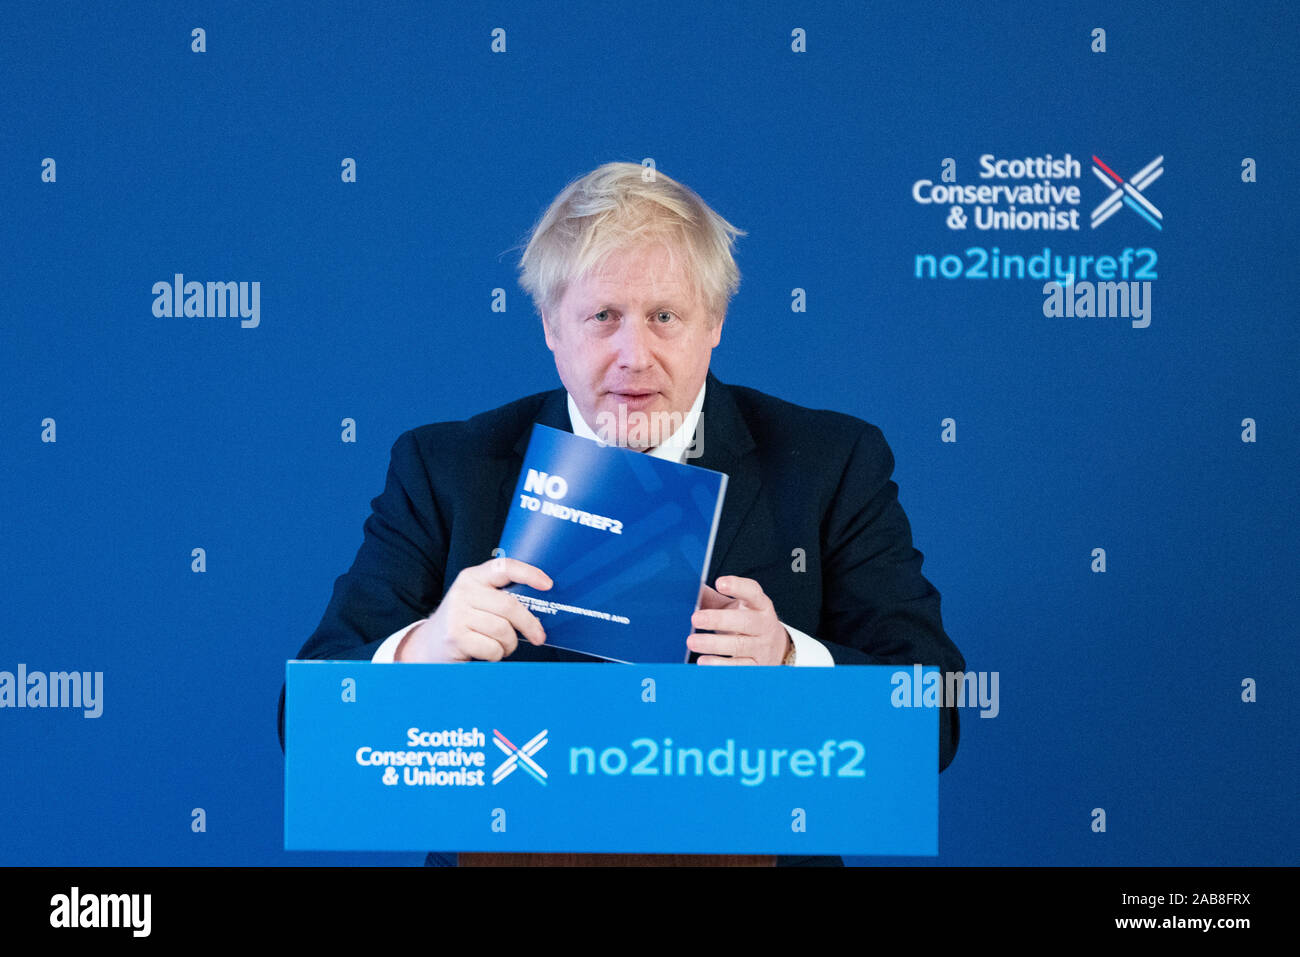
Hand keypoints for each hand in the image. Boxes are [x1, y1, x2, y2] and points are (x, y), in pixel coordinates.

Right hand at [396, 557, 551, 662]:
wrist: (429, 645)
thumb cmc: (464, 623)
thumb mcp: (479, 601)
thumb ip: (501, 598)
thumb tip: (540, 608)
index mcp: (473, 577)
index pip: (504, 567)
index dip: (528, 573)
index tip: (548, 584)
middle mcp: (463, 591)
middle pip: (509, 606)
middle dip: (529, 624)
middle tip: (539, 637)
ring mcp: (457, 614)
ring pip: (503, 630)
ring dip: (509, 644)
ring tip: (503, 646)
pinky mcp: (455, 636)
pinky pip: (492, 648)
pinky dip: (497, 655)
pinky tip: (487, 653)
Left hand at [687, 576, 791, 665]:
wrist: (776, 649)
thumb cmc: (747, 622)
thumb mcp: (735, 608)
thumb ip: (714, 599)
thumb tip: (690, 589)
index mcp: (760, 606)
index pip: (753, 592)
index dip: (738, 586)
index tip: (720, 583)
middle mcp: (764, 625)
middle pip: (745, 622)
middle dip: (719, 620)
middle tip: (695, 618)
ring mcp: (761, 647)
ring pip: (739, 646)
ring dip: (714, 644)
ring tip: (692, 642)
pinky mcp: (756, 666)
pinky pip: (738, 667)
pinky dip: (719, 665)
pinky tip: (703, 661)